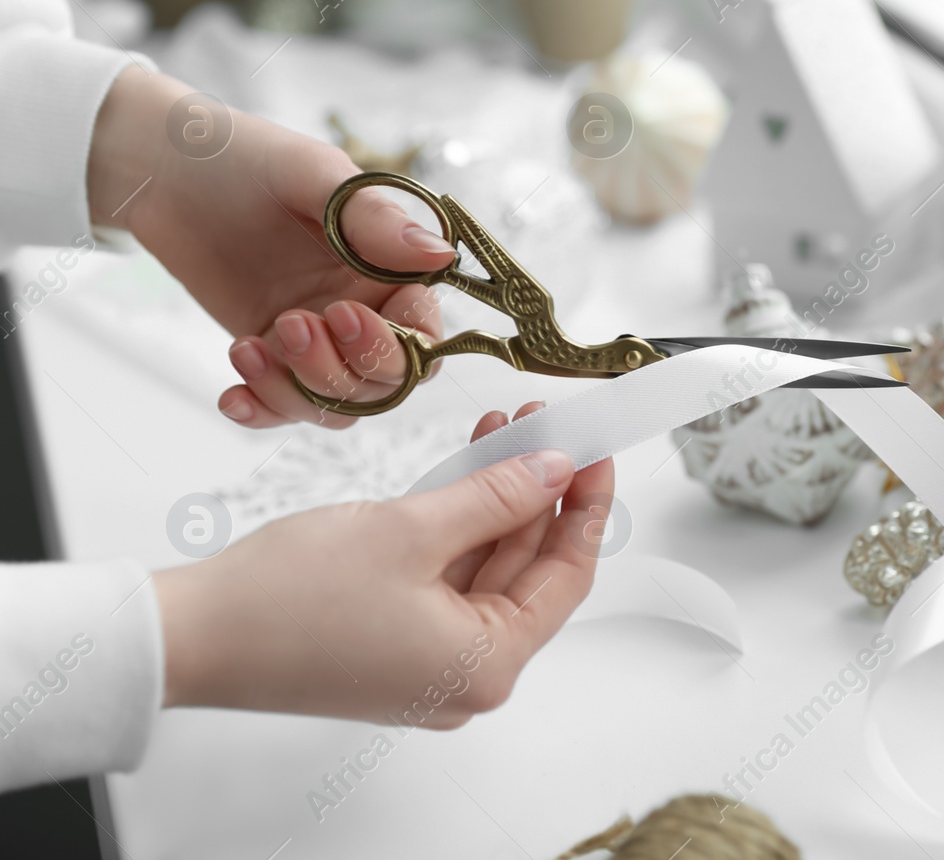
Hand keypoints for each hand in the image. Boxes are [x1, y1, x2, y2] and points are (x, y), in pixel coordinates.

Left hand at [86, 69, 454, 428]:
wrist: (164, 169)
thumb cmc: (245, 156)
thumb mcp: (311, 175)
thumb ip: (375, 219)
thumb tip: (440, 254)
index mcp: (391, 266)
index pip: (425, 331)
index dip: (397, 340)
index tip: (344, 311)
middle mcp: (366, 306)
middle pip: (388, 379)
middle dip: (344, 368)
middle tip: (292, 323)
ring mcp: (319, 335)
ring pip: (340, 403)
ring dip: (298, 391)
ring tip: (247, 347)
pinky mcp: (272, 351)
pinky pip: (285, 406)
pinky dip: (264, 411)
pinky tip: (233, 393)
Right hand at [153, 403, 615, 723]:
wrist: (190, 635)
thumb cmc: (289, 599)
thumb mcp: (411, 530)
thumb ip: (496, 496)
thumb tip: (557, 468)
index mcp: (487, 664)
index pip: (567, 574)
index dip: (587, 504)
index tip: (598, 447)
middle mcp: (466, 675)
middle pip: (527, 569)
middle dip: (539, 489)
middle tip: (548, 422)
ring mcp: (428, 661)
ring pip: (486, 567)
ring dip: (497, 497)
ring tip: (508, 427)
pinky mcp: (394, 643)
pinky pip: (446, 577)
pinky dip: (458, 523)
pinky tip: (468, 465)